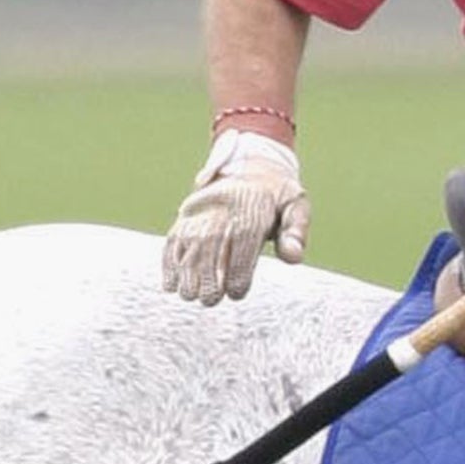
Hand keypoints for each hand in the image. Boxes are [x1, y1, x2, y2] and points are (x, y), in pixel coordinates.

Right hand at [163, 129, 309, 302]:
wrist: (252, 163)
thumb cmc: (277, 195)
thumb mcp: (296, 205)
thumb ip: (296, 232)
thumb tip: (293, 257)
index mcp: (252, 207)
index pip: (242, 243)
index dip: (236, 271)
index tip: (236, 293)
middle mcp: (223, 207)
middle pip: (210, 244)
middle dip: (206, 276)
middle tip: (208, 300)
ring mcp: (201, 210)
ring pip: (188, 243)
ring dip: (185, 273)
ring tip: (189, 296)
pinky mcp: (186, 214)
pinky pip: (173, 238)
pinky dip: (168, 261)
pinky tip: (170, 284)